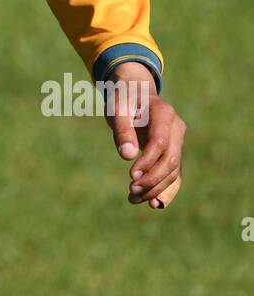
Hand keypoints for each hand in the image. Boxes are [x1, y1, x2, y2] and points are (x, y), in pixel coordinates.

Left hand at [104, 61, 186, 209]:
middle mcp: (177, 127)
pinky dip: (167, 190)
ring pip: (174, 170)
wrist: (135, 92)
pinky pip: (175, 173)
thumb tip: (127, 155)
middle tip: (131, 192)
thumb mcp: (117, 108)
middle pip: (171, 159)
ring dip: (156, 188)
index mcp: (164, 113)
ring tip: (134, 198)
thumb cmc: (123, 97)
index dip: (147, 162)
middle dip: (152, 179)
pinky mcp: (174, 151)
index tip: (131, 176)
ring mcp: (178, 140)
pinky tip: (154, 204)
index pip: (160, 142)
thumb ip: (121, 129)